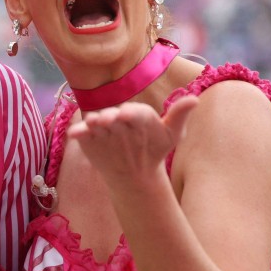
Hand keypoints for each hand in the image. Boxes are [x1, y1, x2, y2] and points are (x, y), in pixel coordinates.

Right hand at [67, 96, 198, 188]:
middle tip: (109, 118)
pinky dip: (78, 132)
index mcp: (138, 114)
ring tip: (93, 122)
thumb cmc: (155, 148)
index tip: (127, 113)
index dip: (131, 112)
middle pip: (114, 115)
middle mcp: (117, 116)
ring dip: (94, 122)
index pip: (135, 111)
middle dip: (111, 116)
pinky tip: (75, 134)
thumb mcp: (171, 135)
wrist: (135, 171)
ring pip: (97, 122)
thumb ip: (179, 116)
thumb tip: (195, 99)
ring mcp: (102, 126)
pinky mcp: (89, 137)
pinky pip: (83, 133)